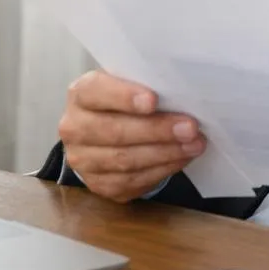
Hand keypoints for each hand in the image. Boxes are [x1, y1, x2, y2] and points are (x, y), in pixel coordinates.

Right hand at [58, 71, 205, 202]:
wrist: (106, 133)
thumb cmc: (125, 102)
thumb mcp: (130, 85)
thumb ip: (146, 85)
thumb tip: (182, 93)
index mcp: (80, 94)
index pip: (96, 92)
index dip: (124, 97)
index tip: (153, 100)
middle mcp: (74, 127)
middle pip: (114, 131)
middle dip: (157, 130)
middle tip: (190, 127)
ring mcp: (83, 160)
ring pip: (124, 160)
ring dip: (165, 153)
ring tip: (194, 144)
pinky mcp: (99, 184)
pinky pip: (131, 181)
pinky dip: (161, 170)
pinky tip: (181, 159)